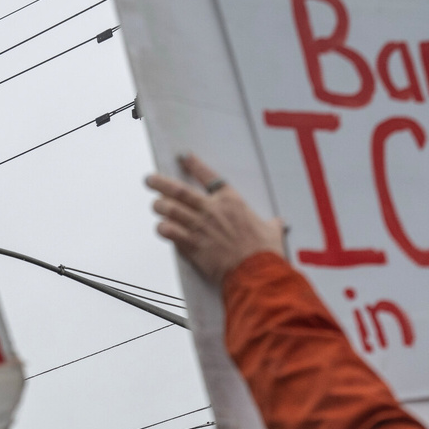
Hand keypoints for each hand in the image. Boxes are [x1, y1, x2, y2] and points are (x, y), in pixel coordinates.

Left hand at [145, 154, 284, 283]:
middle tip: (150, 180)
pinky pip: (171, 232)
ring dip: (160, 207)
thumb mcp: (272, 232)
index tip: (183, 156)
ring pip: (171, 210)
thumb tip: (279, 224)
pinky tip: (160, 228)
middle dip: (161, 183)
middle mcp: (212, 210)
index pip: (208, 176)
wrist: (256, 272)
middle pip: (180, 191)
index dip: (194, 165)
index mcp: (231, 201)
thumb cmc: (264, 252)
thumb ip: (272, 225)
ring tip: (155, 205)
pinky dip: (163, 229)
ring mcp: (200, 228)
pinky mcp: (193, 246)